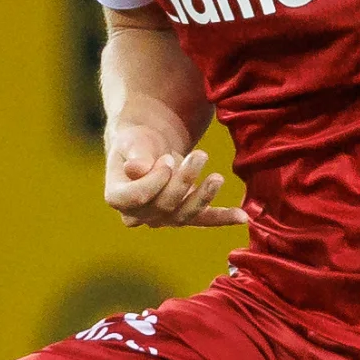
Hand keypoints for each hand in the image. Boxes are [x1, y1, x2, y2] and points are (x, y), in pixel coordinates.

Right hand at [101, 122, 244, 228]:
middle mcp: (137, 215)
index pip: (135, 199)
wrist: (150, 145)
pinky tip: (243, 217)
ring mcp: (161, 219)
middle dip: (183, 181)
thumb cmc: (137, 140)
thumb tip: (136, 170)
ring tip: (218, 177)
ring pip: (185, 215)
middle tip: (197, 155)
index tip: (167, 160)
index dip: (154, 182)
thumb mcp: (132, 140)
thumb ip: (134, 154)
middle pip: (163, 206)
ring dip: (204, 196)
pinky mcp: (184, 215)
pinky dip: (223, 217)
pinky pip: (204, 219)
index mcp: (117, 196)